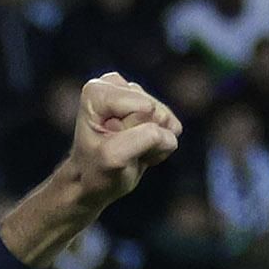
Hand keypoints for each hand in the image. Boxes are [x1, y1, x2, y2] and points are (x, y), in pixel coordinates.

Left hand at [62, 72, 182, 207]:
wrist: (94, 183)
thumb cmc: (97, 172)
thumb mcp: (115, 158)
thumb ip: (146, 138)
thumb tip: (173, 132)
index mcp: (97, 92)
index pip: (143, 108)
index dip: (132, 133)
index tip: (109, 145)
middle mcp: (114, 85)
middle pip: (154, 111)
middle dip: (143, 138)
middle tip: (120, 150)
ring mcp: (133, 94)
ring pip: (164, 119)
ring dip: (152, 144)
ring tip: (129, 152)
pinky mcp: (151, 107)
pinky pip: (172, 127)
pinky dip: (159, 145)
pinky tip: (140, 150)